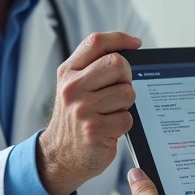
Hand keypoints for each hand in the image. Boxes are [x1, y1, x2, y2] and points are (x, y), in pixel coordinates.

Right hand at [37, 32, 141, 194]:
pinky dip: (123, 124)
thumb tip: (128, 49)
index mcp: (68, 72)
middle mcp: (72, 88)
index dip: (120, 38)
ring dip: (125, 105)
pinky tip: (109, 129)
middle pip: (118, 64)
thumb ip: (93, 67)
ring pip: (127, 92)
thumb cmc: (74, 119)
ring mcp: (82, 109)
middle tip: (117, 91)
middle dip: (126, 78)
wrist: (59, 156)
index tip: (135, 44)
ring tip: (109, 113)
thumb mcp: (73, 88)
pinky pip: (127, 118)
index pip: (96, 42)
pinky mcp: (94, 130)